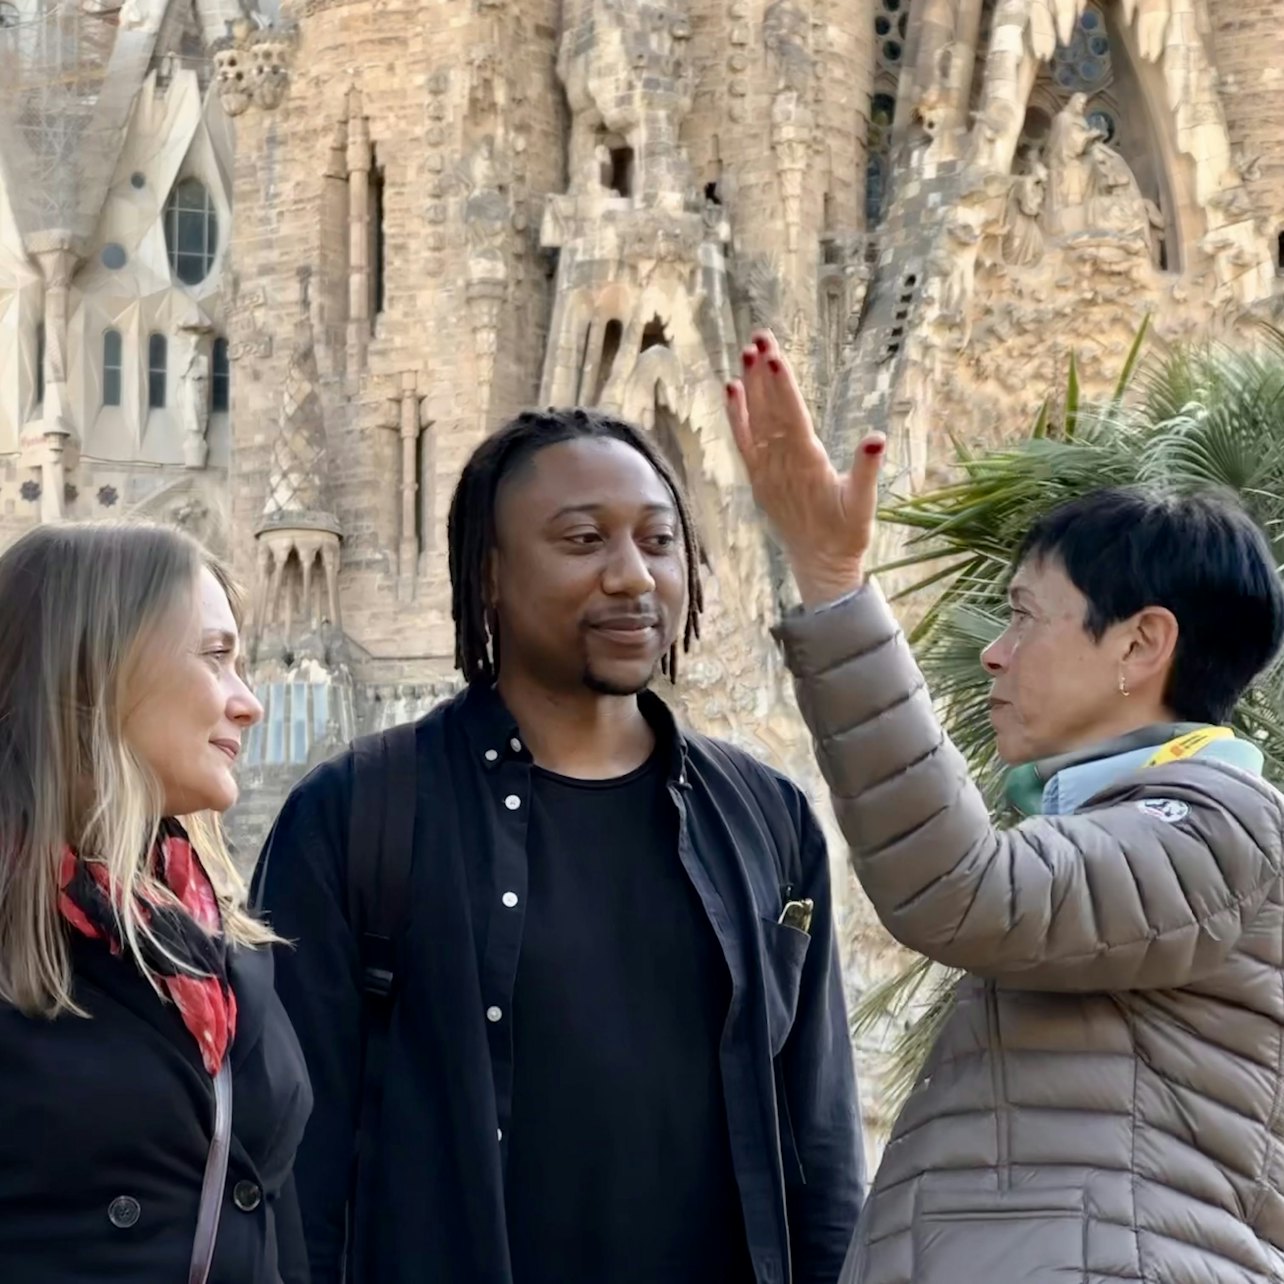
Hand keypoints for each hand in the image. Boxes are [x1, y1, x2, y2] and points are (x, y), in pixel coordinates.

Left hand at [725, 330, 885, 607]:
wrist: (819, 565)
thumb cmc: (846, 535)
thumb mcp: (864, 505)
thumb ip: (867, 471)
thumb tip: (876, 438)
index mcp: (807, 466)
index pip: (791, 417)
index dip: (781, 387)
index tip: (772, 357)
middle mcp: (781, 466)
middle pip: (769, 411)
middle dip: (763, 373)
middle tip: (759, 336)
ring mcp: (766, 472)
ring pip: (755, 421)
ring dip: (750, 386)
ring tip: (746, 352)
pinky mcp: (759, 478)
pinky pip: (744, 442)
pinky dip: (737, 416)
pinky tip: (732, 390)